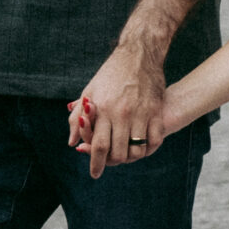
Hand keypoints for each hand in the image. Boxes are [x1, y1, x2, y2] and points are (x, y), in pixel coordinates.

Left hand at [68, 38, 169, 178]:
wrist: (138, 54)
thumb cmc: (110, 74)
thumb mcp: (89, 91)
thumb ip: (78, 118)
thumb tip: (72, 142)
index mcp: (103, 109)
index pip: (97, 146)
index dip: (95, 163)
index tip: (95, 173)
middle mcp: (121, 113)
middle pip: (118, 153)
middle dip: (112, 162)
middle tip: (111, 162)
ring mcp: (141, 112)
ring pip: (137, 150)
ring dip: (131, 157)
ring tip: (126, 154)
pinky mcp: (156, 111)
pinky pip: (154, 140)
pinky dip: (148, 148)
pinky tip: (143, 146)